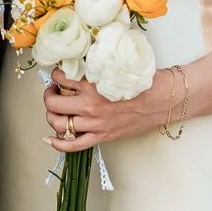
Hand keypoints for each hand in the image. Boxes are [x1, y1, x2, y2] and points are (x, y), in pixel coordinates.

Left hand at [43, 66, 174, 152]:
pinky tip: (51, 139)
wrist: (162, 100)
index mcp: (93, 84)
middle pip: (53, 103)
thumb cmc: (144, 82)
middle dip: (49, 96)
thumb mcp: (116, 67)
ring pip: (58, 123)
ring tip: (55, 110)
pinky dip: (58, 143)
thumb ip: (96, 67)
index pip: (61, 78)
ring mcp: (95, 123)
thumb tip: (80, 65)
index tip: (58, 76)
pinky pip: (73, 145)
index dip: (55, 76)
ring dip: (51, 116)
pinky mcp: (102, 136)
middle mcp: (90, 105)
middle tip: (53, 91)